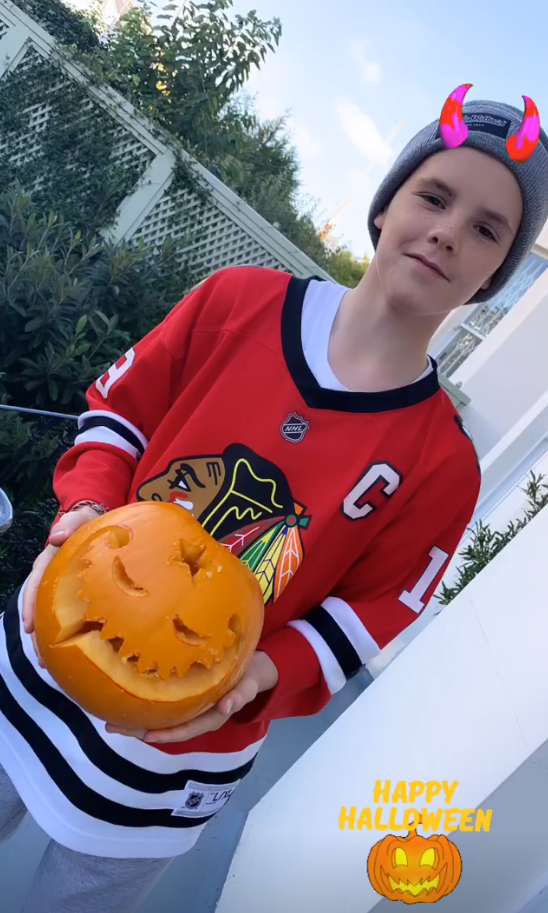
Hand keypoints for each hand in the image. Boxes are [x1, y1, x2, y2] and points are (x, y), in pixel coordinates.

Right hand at [22, 505, 100, 666]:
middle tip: (42, 658)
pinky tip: (73, 654)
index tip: (29, 626)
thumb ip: (70, 525)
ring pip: (52, 616)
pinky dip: (70, 634)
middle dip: (39, 633)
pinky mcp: (78, 597)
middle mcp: (53, 578)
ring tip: (51, 664)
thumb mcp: (80, 521)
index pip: (37, 584)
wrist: (104, 527)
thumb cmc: (89, 524)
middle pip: (41, 608)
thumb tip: (56, 536)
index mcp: (50, 561)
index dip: (32, 605)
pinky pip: (71, 616)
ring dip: (50, 639)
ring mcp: (64, 589)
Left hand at [105, 651, 278, 742]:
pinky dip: (143, 705)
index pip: (185, 729)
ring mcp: (187, 708)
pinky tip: (125, 701)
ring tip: (109, 719)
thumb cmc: (248, 677)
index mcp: (210, 717)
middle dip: (137, 729)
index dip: (166, 733)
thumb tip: (227, 707)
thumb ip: (239, 695)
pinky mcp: (182, 697)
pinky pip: (160, 705)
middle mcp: (194, 716)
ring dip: (134, 720)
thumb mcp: (248, 685)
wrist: (250, 669)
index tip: (145, 735)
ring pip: (158, 718)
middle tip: (111, 727)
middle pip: (164, 727)